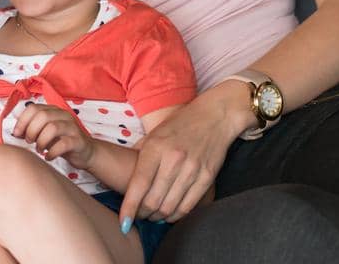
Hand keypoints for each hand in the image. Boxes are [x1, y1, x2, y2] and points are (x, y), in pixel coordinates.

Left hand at [11, 101, 92, 166]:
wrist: (85, 152)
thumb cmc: (61, 142)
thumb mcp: (46, 133)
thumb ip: (33, 129)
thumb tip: (15, 133)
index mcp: (53, 110)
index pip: (33, 108)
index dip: (22, 121)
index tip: (17, 133)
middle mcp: (63, 115)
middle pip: (42, 116)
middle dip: (31, 130)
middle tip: (29, 141)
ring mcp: (72, 127)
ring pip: (52, 128)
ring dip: (41, 141)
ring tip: (39, 149)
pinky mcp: (78, 141)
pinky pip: (63, 144)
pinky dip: (52, 152)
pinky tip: (48, 157)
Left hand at [119, 91, 239, 226]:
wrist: (214, 116)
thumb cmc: (180, 124)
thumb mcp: (154, 133)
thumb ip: (140, 155)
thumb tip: (126, 180)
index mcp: (155, 147)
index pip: (138, 185)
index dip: (129, 208)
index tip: (123, 223)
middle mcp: (173, 159)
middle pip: (153, 201)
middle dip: (143, 215)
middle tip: (139, 216)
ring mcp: (191, 169)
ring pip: (170, 207)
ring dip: (158, 217)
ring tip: (153, 216)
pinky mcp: (206, 177)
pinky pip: (188, 206)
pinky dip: (176, 216)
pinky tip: (170, 214)